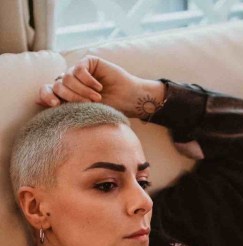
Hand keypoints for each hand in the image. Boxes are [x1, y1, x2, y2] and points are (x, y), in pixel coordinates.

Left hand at [36, 55, 163, 118]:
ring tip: (97, 98)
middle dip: (71, 97)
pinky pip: (79, 69)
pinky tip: (99, 87)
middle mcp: (70, 81)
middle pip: (56, 86)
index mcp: (67, 94)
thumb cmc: (110, 109)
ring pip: (67, 78)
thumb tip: (37, 101)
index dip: (47, 96)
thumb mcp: (85, 111)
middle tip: (88, 104)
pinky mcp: (89, 62)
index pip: (47, 91)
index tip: (56, 104)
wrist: (128, 100)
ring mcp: (79, 71)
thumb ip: (64, 106)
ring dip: (82, 91)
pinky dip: (88, 81)